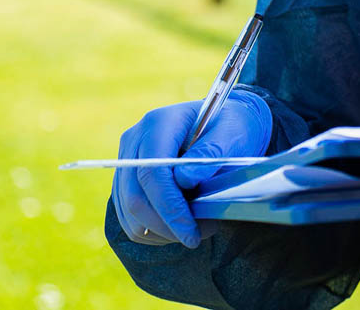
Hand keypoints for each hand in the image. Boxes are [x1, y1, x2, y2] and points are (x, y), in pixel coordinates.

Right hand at [112, 91, 271, 247]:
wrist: (227, 122)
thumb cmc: (233, 127)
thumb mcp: (231, 134)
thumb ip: (210, 153)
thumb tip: (184, 180)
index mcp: (158, 124)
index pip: (152, 173)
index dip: (169, 208)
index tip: (191, 233)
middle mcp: (135, 142)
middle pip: (135, 197)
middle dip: (165, 226)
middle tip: (197, 237)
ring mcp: (126, 161)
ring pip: (129, 212)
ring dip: (159, 231)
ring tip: (195, 230)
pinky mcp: (127, 180)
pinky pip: (129, 216)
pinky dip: (152, 229)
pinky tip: (179, 226)